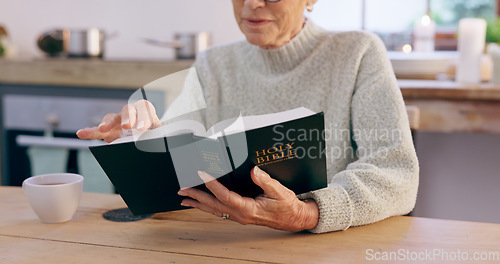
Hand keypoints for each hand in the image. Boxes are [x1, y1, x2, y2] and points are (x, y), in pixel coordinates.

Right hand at [76, 99, 161, 142]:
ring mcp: (119, 121)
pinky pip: (98, 130)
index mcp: (147, 112)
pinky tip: (82, 133)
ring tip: (103, 129)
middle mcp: (132, 113)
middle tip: (127, 126)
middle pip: (128, 110)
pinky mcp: (110, 130)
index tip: (142, 128)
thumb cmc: (156, 136)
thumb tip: (158, 143)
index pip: (145, 109)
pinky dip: (90, 131)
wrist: (151, 141)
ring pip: (111, 118)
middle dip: (126, 118)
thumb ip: (159, 137)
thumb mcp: (160, 136)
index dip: (143, 117)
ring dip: (106, 123)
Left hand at [178, 166, 318, 231]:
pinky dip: (208, 206)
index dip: (212, 185)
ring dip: (199, 203)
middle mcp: (241, 214)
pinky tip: (201, 203)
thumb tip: (254, 170)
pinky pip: (220, 211)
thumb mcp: (279, 191)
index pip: (225, 196)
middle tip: (182, 189)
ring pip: (214, 210)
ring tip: (184, 198)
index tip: (201, 174)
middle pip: (214, 205)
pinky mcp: (240, 215)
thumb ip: (266, 181)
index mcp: (248, 208)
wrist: (293, 219)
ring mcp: (239, 217)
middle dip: (197, 197)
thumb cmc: (287, 206)